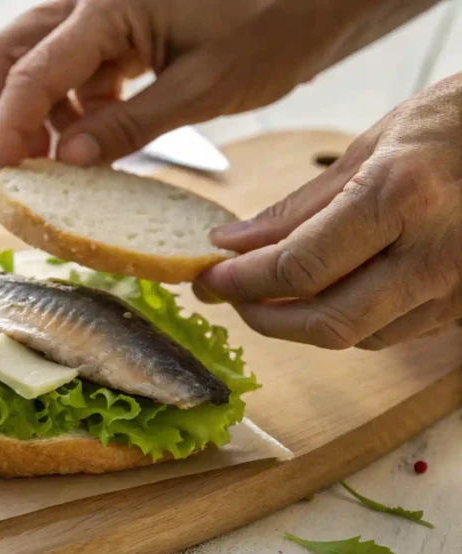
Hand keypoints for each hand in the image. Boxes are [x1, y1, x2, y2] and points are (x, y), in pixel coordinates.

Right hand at [0, 0, 438, 195]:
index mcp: (108, 6)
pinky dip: (74, 104)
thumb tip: (65, 161)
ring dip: (40, 113)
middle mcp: (92, 0)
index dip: (4, 133)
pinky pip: (76, 64)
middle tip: (23, 173)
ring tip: (64, 163)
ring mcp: (104, 10)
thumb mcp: (204, 89)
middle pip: (13, 55)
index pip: (31, 75)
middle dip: (8, 116)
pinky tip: (94, 137)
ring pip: (38, 59)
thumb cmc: (276, 26)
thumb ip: (128, 126)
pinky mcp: (120, 24)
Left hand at [198, 74, 461, 349]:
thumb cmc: (454, 125)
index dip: (242, 281)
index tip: (210, 276)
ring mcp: (458, 286)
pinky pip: (393, 332)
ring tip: (266, 295)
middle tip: (229, 295)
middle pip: (328, 323)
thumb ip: (298, 206)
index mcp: (399, 197)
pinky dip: (346, 321)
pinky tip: (322, 295)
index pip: (299, 268)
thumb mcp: (369, 148)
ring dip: (301, 325)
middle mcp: (433, 253)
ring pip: (359, 336)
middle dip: (264, 318)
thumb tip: (232, 243)